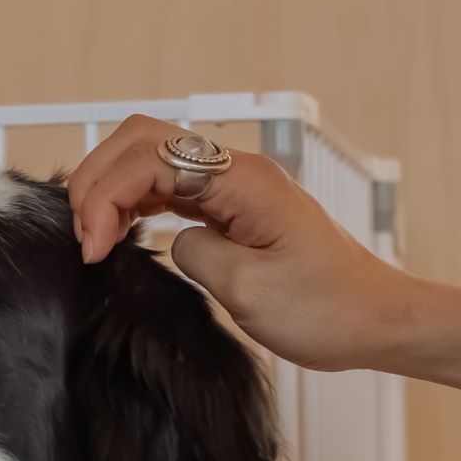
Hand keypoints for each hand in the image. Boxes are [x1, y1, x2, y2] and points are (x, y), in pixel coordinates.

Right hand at [64, 115, 425, 371]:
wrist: (376, 320)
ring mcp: (236, 184)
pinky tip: (124, 232)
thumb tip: (165, 240)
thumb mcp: (247, 291)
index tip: (94, 249)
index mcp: (242, 180)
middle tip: (84, 239)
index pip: (147, 159)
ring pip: (151, 157)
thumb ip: (192, 253)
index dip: (105, 198)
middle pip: (141, 140)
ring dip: (113, 188)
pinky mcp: (235, 205)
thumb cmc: (329, 309)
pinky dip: (137, 201)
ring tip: (97, 239)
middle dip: (98, 181)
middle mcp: (238, 170)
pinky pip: (172, 184)